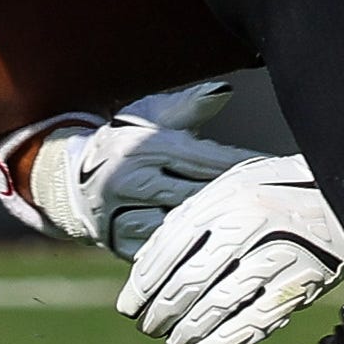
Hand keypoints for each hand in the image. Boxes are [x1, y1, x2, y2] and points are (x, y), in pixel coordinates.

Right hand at [0, 85, 256, 249]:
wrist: (69, 180)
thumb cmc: (124, 141)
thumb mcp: (150, 115)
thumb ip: (189, 105)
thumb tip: (225, 91)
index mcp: (142, 147)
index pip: (204, 159)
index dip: (240, 165)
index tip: (274, 169)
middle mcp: (130, 181)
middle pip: (197, 195)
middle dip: (235, 198)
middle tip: (274, 201)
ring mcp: (122, 216)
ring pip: (182, 227)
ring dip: (216, 228)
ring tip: (254, 227)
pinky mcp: (120, 244)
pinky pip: (164, 251)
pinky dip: (191, 250)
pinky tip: (220, 249)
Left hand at [118, 151, 343, 343]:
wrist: (341, 196)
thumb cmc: (276, 192)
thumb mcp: (230, 188)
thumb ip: (191, 221)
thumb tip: (147, 264)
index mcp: (224, 200)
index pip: (170, 250)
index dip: (144, 285)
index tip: (130, 307)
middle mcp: (247, 226)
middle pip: (190, 281)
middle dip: (161, 312)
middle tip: (149, 328)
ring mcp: (275, 257)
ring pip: (219, 306)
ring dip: (189, 332)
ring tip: (175, 342)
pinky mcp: (298, 284)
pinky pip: (255, 322)